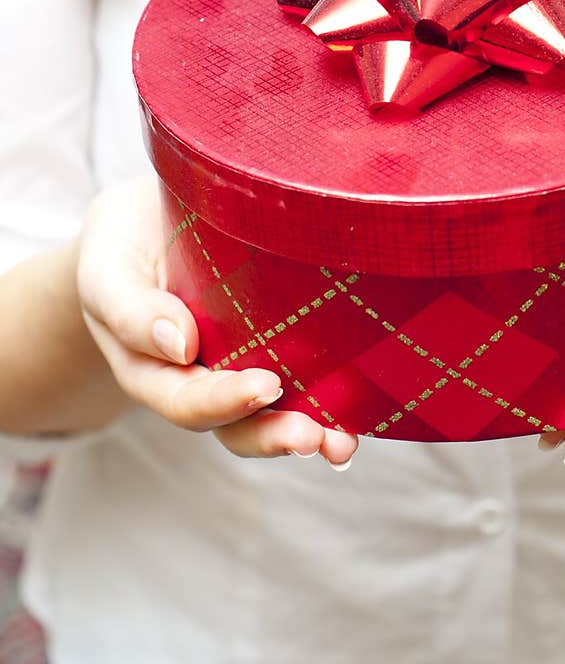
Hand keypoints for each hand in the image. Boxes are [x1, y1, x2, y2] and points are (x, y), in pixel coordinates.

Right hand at [77, 176, 357, 467]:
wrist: (144, 219)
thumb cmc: (122, 243)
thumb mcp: (107, 268)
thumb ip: (129, 308)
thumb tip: (179, 344)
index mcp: (152, 368)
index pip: (186, 400)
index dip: (224, 402)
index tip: (265, 386)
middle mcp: (199, 378)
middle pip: (233, 424)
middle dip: (272, 434)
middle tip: (311, 437)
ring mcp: (238, 365)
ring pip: (271, 414)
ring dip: (307, 432)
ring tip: (340, 444)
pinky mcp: (274, 344)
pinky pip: (301, 384)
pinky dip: (329, 404)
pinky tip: (358, 416)